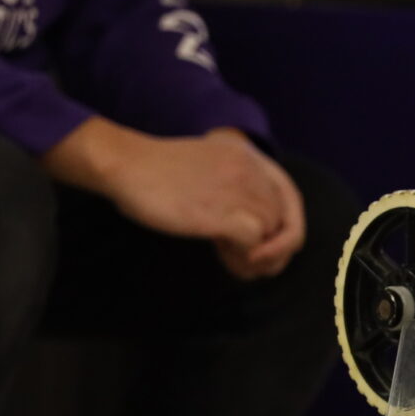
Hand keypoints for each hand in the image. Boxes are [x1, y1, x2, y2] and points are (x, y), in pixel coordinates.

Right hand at [44, 120, 306, 280]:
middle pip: (284, 220)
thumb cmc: (157, 175)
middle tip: (243, 260)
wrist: (124, 165)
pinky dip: (246, 257)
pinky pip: (255, 242)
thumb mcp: (209, 169)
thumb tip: (257, 232)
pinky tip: (224, 259)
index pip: (290, 198)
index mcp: (247, 155)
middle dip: (271, 249)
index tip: (265, 247)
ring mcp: (235, 189)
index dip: (284, 228)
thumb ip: (236, 189)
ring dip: (257, 256)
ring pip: (273, 233)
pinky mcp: (219, 211)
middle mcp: (248, 169)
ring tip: (230, 259)